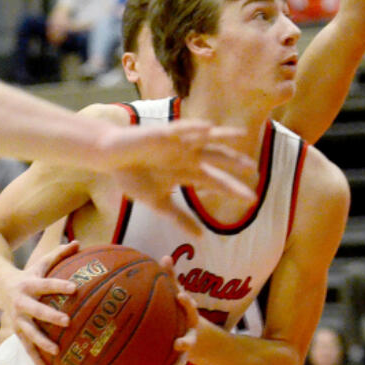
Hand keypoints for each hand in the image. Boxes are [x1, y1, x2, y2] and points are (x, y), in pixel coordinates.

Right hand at [3, 240, 79, 364]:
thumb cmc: (28, 275)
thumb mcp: (40, 263)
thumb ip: (59, 255)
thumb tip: (79, 242)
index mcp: (29, 285)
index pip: (46, 284)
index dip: (59, 285)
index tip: (75, 288)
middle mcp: (21, 303)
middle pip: (36, 310)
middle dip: (50, 316)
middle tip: (67, 321)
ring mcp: (17, 319)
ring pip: (28, 332)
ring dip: (41, 343)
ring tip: (57, 352)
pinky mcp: (17, 331)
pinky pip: (26, 347)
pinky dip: (35, 359)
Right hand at [100, 120, 256, 235]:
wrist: (111, 158)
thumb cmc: (133, 177)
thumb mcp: (158, 202)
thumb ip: (179, 217)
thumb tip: (201, 238)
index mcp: (187, 172)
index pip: (216, 181)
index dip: (233, 189)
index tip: (252, 200)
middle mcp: (187, 156)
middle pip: (216, 159)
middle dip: (235, 164)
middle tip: (254, 171)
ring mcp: (178, 143)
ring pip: (205, 138)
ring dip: (223, 136)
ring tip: (240, 135)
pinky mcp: (164, 133)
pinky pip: (182, 129)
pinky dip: (194, 127)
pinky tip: (208, 128)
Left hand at [148, 260, 197, 364]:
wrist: (197, 336)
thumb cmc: (179, 312)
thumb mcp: (177, 295)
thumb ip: (171, 279)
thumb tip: (165, 257)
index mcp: (189, 318)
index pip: (190, 308)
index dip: (187, 302)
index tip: (181, 296)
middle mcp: (189, 335)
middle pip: (190, 339)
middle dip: (186, 341)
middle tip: (179, 342)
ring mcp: (183, 352)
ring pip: (179, 362)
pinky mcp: (174, 364)